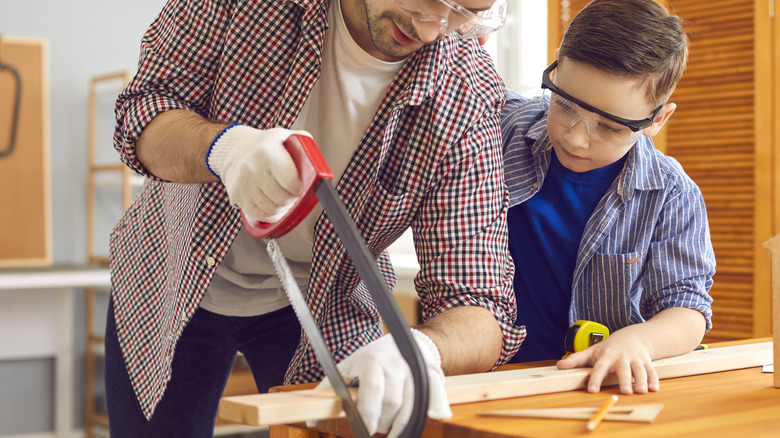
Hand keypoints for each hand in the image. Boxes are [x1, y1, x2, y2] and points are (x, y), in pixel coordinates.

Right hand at [206, 125, 310, 222]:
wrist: (236, 149)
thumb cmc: (267, 146)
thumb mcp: (284, 137)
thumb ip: (303, 145)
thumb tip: (318, 165)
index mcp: (267, 152)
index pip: (289, 180)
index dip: (299, 188)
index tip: (301, 187)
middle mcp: (252, 168)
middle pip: (281, 198)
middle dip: (292, 200)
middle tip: (294, 195)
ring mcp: (243, 183)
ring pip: (271, 209)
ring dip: (282, 209)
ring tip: (285, 200)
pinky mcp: (236, 195)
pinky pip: (259, 214)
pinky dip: (271, 215)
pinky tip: (274, 206)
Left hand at [314, 328, 451, 436]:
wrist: (403, 341)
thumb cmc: (371, 359)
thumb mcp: (347, 367)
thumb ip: (330, 391)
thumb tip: (311, 419)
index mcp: (371, 363)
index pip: (372, 390)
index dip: (369, 412)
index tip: (366, 430)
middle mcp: (394, 365)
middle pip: (392, 402)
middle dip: (384, 423)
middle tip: (377, 429)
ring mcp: (414, 369)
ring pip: (413, 402)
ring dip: (404, 424)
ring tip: (394, 434)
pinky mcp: (431, 373)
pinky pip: (436, 390)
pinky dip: (438, 404)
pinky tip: (435, 416)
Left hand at [556, 329, 659, 394]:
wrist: (633, 336)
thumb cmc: (609, 347)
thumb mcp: (591, 351)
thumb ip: (576, 359)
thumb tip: (558, 366)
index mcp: (606, 356)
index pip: (599, 368)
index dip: (595, 379)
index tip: (592, 390)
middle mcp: (621, 358)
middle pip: (623, 369)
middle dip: (625, 380)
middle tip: (625, 392)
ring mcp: (635, 359)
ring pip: (639, 370)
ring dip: (642, 380)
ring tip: (642, 391)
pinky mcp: (646, 361)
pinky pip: (651, 370)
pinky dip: (654, 379)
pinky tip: (654, 389)